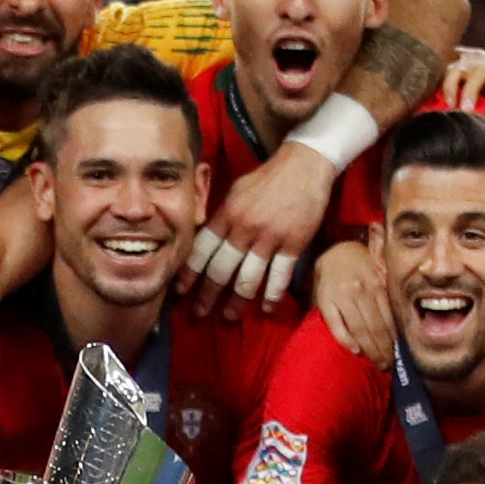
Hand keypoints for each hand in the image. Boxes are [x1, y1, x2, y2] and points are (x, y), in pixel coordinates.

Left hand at [177, 140, 336, 315]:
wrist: (304, 166)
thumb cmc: (268, 179)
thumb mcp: (236, 191)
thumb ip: (222, 215)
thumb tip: (208, 238)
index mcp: (228, 214)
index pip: (202, 250)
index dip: (189, 273)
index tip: (180, 290)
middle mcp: (245, 228)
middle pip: (221, 269)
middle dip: (208, 294)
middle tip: (199, 312)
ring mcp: (270, 238)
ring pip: (248, 278)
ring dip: (237, 301)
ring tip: (229, 317)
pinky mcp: (293, 243)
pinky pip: (280, 276)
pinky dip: (271, 295)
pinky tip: (264, 308)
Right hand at [311, 240, 390, 363]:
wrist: (335, 252)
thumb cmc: (363, 268)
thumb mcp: (380, 275)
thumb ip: (390, 296)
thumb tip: (405, 325)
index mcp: (377, 284)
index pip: (390, 319)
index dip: (395, 340)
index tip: (400, 356)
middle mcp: (361, 290)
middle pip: (376, 328)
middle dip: (384, 350)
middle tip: (390, 365)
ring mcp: (342, 296)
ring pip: (359, 329)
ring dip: (370, 350)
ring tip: (378, 363)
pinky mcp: (325, 301)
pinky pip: (336, 325)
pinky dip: (346, 339)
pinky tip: (356, 351)